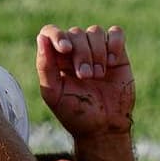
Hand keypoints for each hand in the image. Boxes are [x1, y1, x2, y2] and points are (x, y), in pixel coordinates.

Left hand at [35, 24, 134, 140]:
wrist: (104, 128)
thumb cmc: (76, 114)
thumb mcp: (54, 93)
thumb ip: (45, 66)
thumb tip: (42, 38)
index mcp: (56, 58)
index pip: (51, 32)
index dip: (57, 35)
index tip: (65, 49)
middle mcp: (75, 51)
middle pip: (76, 33)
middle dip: (82, 54)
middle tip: (86, 77)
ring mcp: (97, 51)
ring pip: (96, 32)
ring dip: (97, 53)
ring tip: (98, 75)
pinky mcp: (117, 54)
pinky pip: (116, 33)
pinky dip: (114, 44)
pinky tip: (112, 62)